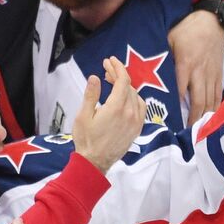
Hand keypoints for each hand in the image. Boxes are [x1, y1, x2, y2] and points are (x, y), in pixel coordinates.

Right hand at [71, 58, 145, 172]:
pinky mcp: (137, 129)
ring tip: (113, 84)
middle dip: (118, 75)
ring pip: (135, 96)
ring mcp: (136, 121)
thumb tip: (95, 77)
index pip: (123, 80)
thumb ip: (91, 95)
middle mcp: (130, 113)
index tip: (109, 60)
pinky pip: (141, 108)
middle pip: (129, 86)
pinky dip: (133, 98)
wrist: (95, 162)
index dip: (117, 67)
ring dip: (126, 87)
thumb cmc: (86, 139)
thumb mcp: (83, 116)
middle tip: (106, 71)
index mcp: (116, 108)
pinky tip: (124, 98)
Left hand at [168, 8, 223, 123]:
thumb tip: (142, 70)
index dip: (176, 107)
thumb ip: (161, 58)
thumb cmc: (186, 29)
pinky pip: (217, 94)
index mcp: (186, 64)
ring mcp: (211, 74)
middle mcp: (200, 72)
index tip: (169, 121)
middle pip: (198, 101)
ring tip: (198, 132)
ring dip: (204, 117)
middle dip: (192, 119)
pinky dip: (215, 107)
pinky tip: (211, 118)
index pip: (180, 91)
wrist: (212, 21)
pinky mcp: (219, 74)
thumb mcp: (169, 40)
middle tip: (186, 134)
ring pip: (210, 100)